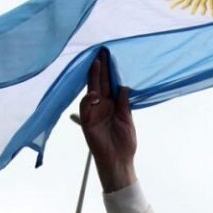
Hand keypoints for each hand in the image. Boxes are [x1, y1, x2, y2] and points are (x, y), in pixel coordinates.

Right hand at [79, 48, 136, 191]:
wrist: (119, 161)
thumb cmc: (125, 143)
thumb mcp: (127, 119)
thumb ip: (124, 103)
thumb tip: (124, 86)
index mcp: (112, 104)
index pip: (109, 83)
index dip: (109, 70)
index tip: (109, 55)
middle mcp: (102, 106)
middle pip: (99, 83)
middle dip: (100, 67)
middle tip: (101, 51)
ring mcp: (94, 113)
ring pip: (91, 91)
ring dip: (93, 78)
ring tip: (97, 64)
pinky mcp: (87, 123)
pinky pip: (85, 108)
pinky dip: (89, 100)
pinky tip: (95, 94)